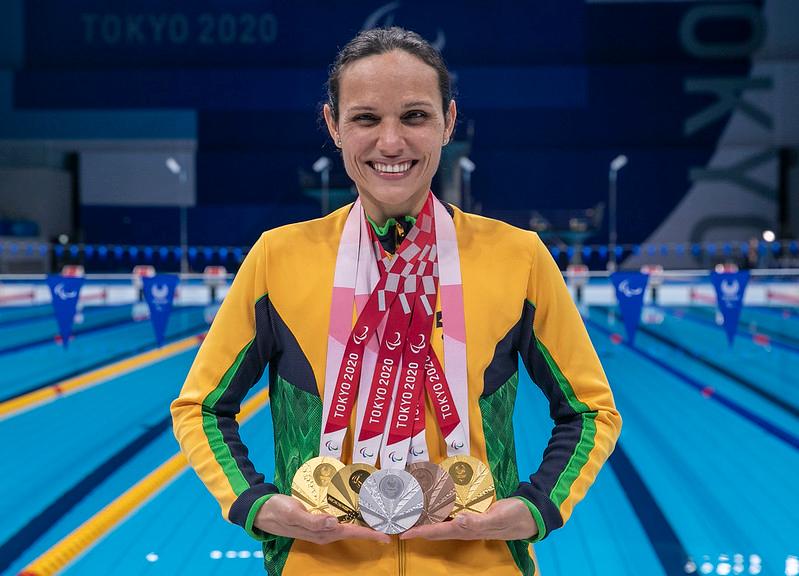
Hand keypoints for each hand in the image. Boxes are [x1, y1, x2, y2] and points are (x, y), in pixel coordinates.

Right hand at [253, 494, 390, 544]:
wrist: (262, 510)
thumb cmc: (278, 511)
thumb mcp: (294, 513)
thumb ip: (313, 520)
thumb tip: (334, 522)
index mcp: (322, 532)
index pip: (351, 532)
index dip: (369, 534)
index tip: (386, 536)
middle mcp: (325, 531)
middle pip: (353, 530)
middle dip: (371, 528)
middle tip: (389, 522)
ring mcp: (322, 526)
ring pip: (347, 525)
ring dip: (363, 521)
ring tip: (379, 515)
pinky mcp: (318, 518)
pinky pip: (339, 518)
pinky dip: (351, 514)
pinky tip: (357, 508)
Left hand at [400, 498, 537, 540]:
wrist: (529, 514)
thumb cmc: (513, 516)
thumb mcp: (498, 517)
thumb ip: (479, 521)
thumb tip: (459, 521)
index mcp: (467, 529)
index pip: (438, 531)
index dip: (420, 532)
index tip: (403, 533)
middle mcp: (464, 527)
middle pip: (435, 530)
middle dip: (417, 527)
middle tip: (400, 521)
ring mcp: (467, 521)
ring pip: (441, 522)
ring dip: (426, 519)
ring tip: (410, 513)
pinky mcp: (471, 514)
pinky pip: (450, 514)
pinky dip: (438, 510)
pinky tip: (433, 504)